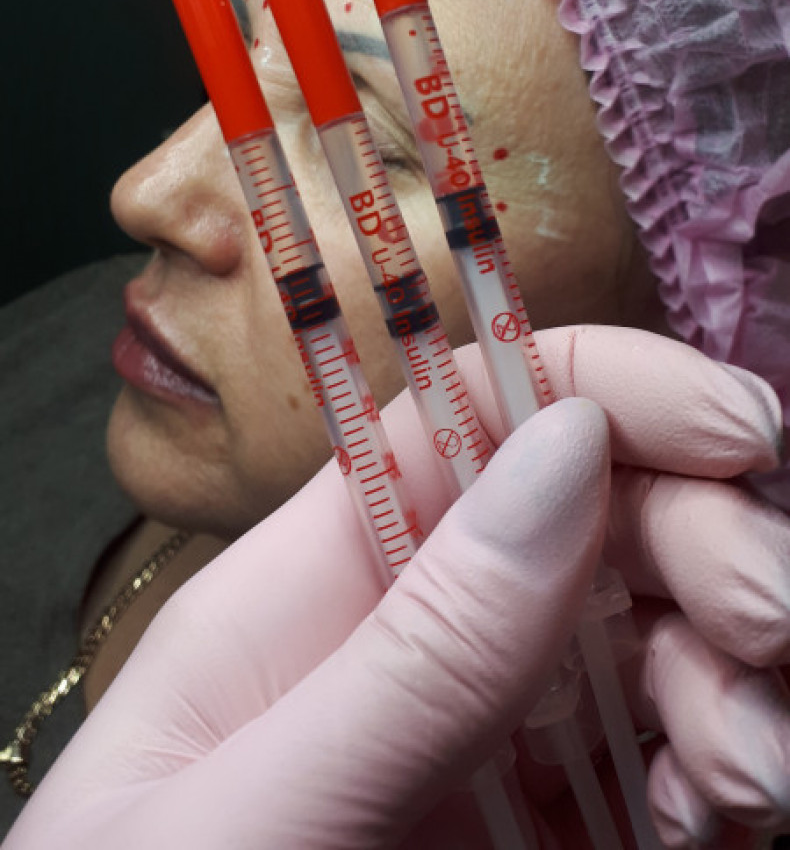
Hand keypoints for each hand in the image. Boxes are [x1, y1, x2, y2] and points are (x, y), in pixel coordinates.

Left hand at [6, 328, 789, 848]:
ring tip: (749, 766)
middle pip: (593, 515)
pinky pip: (660, 761)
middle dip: (703, 538)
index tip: (735, 429)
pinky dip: (717, 769)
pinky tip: (721, 809)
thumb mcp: (248, 810)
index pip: (472, 415)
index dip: (609, 389)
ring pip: (652, 634)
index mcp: (319, 580)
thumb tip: (565, 447)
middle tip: (763, 622)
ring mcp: (488, 740)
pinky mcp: (543, 836)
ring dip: (731, 667)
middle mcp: (418, 636)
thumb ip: (409, 654)